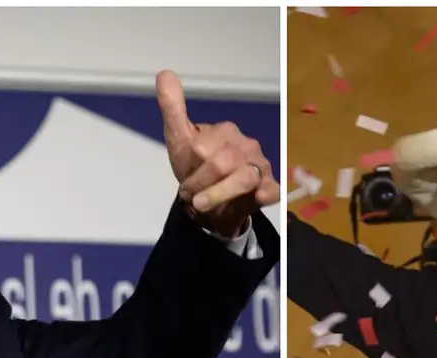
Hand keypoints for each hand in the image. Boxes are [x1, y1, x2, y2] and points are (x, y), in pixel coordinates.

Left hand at [156, 70, 279, 236]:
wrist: (212, 204)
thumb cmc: (197, 169)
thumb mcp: (180, 139)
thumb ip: (173, 109)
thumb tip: (164, 73)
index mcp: (225, 132)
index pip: (202, 147)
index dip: (191, 168)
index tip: (183, 185)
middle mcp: (246, 145)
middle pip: (223, 162)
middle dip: (202, 183)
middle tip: (191, 197)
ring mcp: (259, 166)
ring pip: (244, 177)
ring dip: (219, 194)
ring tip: (201, 205)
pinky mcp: (269, 187)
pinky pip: (272, 188)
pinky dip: (267, 192)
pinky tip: (259, 195)